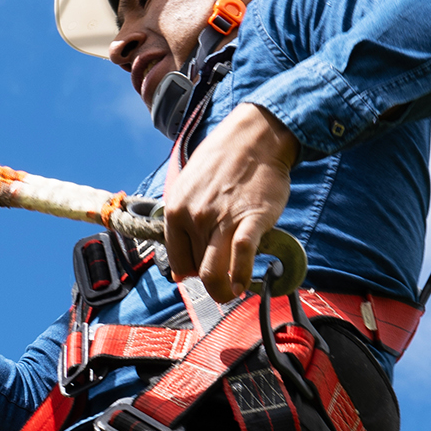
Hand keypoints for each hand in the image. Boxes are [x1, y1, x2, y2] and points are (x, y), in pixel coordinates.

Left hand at [162, 103, 298, 301]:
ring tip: (230, 292)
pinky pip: (241, 257)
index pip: (176, 260)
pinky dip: (240, 276)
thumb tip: (178, 267)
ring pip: (212, 273)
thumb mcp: (188, 186)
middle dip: (208, 280)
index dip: (188, 273)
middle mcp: (194, 218)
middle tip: (222, 281)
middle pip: (196, 269)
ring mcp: (221, 220)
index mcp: (176, 210)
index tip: (199, 274)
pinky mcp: (250, 220)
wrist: (254, 138)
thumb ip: (182, 221)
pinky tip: (243, 285)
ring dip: (221, 290)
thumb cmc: (222, 162)